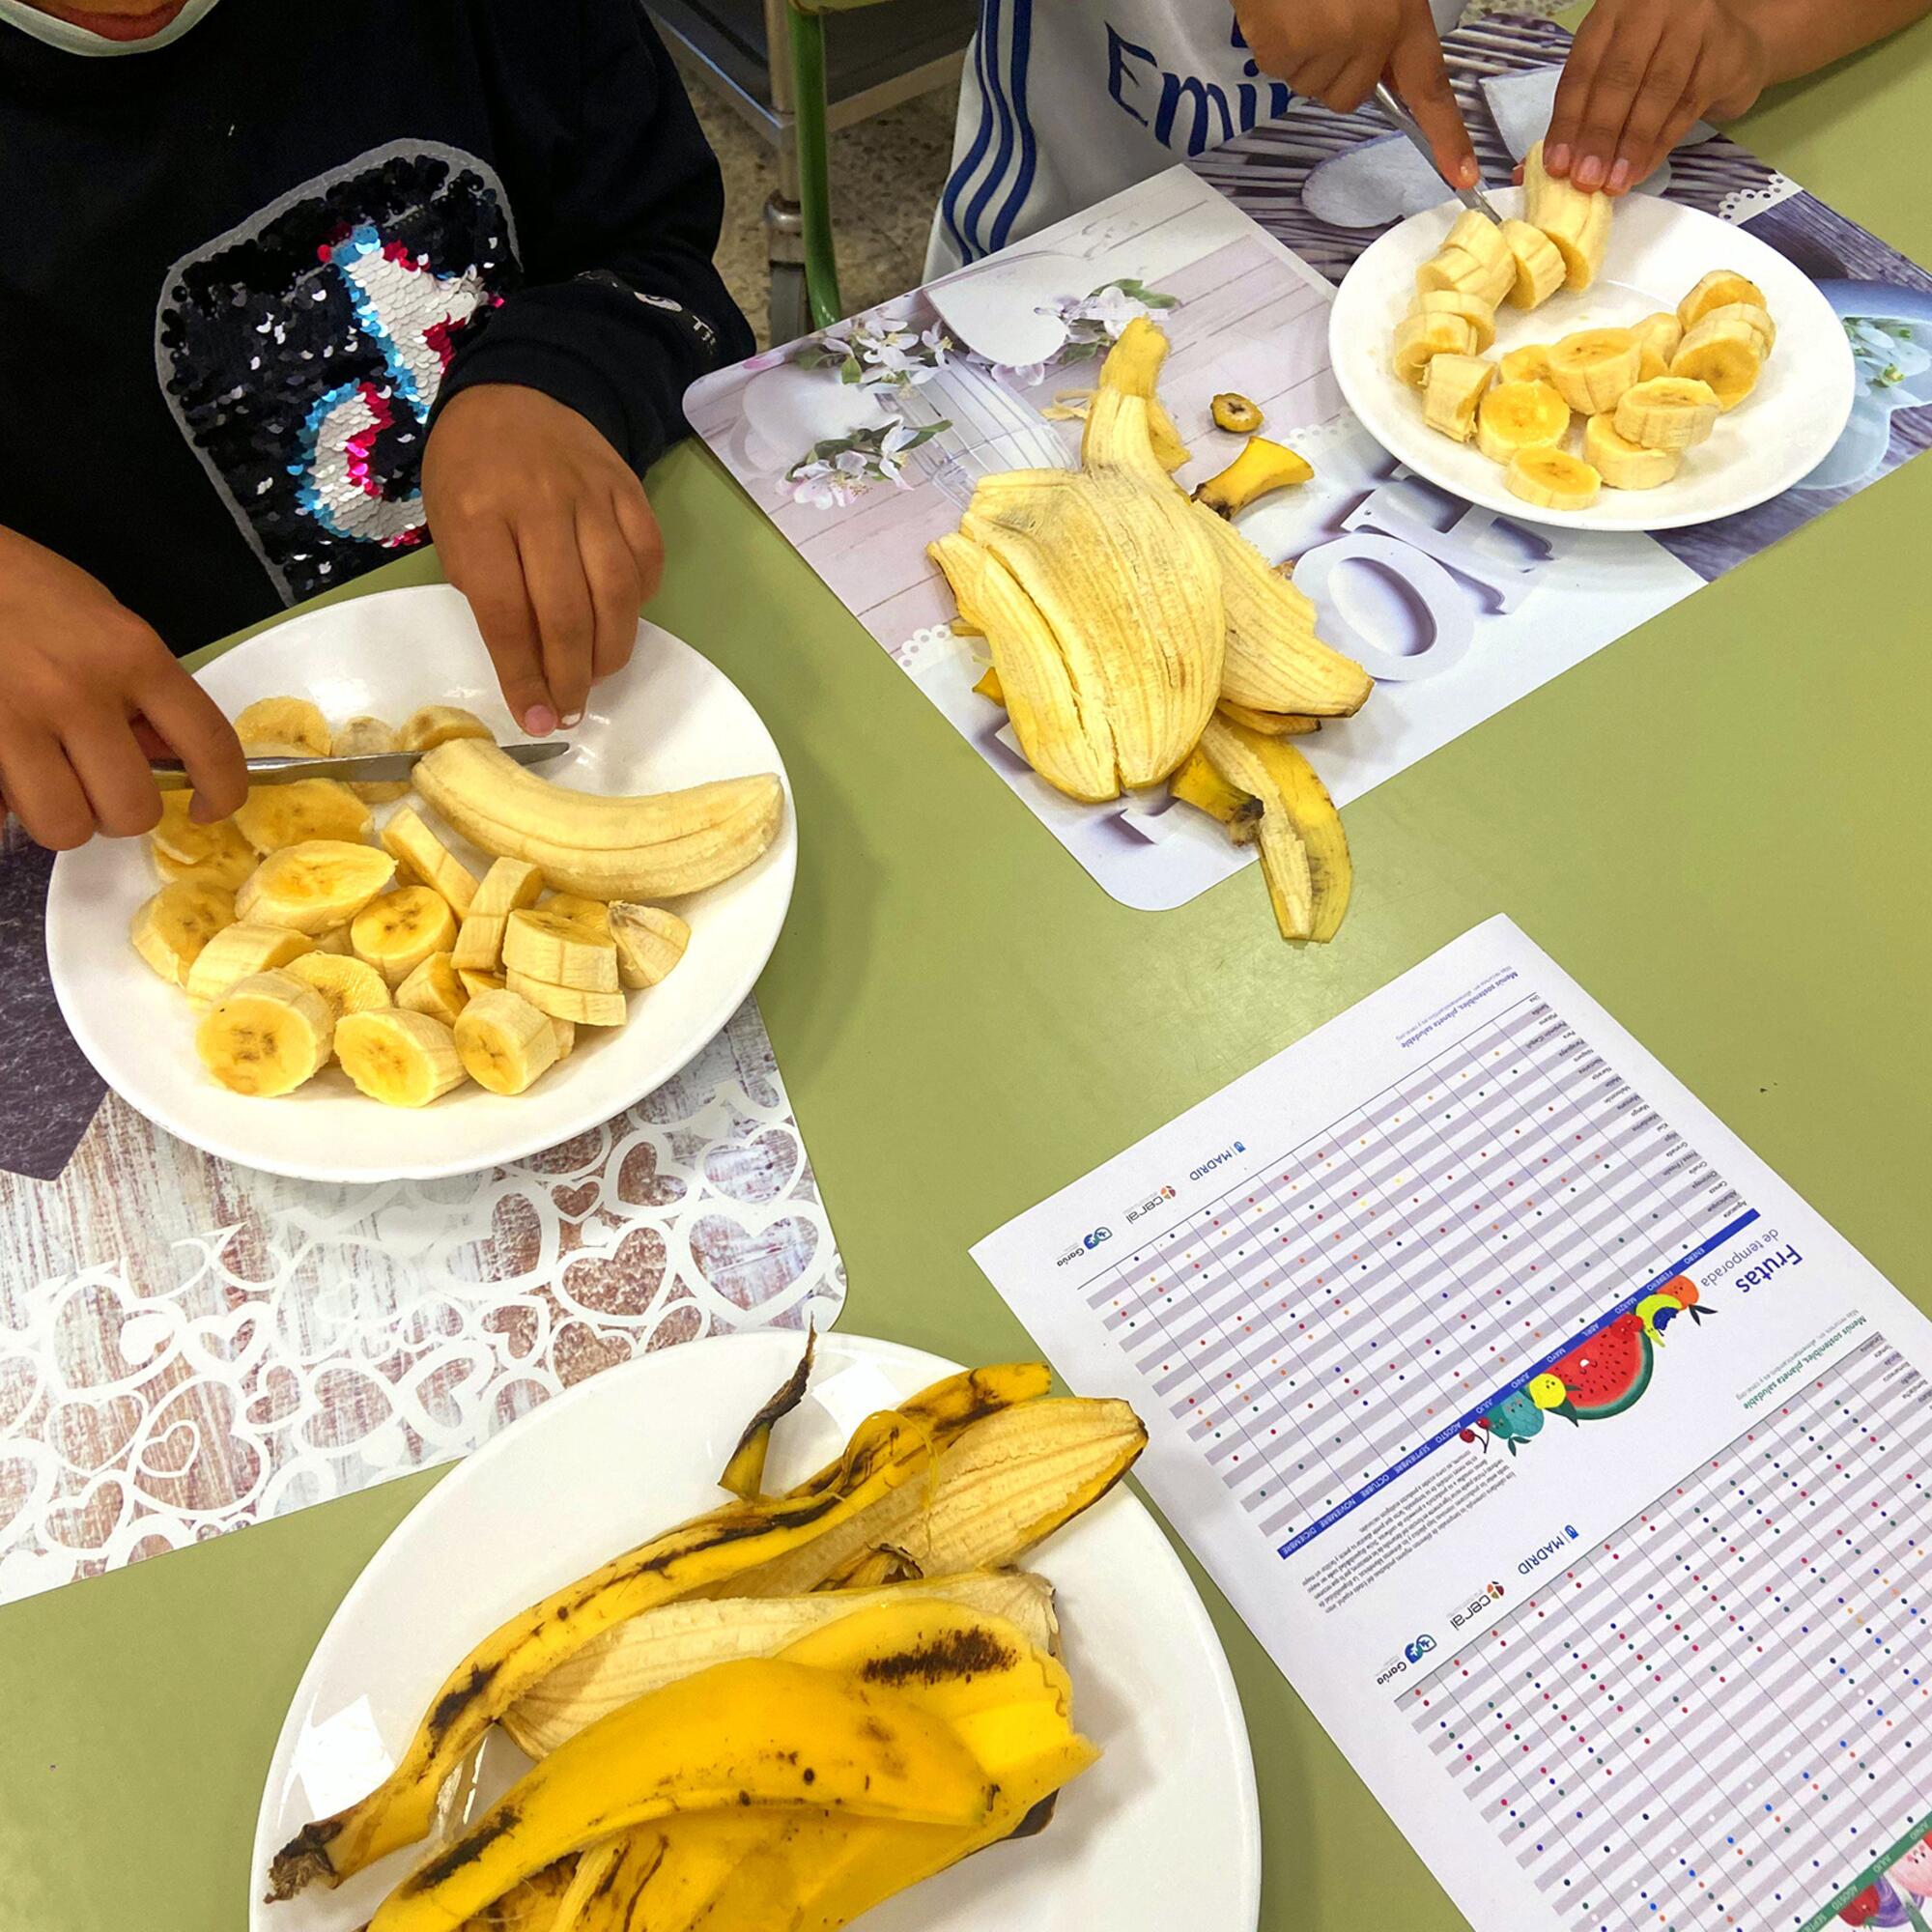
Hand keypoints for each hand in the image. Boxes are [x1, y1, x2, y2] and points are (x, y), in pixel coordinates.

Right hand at [0, 528, 246, 850]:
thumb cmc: (28, 593)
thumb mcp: (107, 627)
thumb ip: (144, 692)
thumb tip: (170, 759)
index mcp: (133, 656)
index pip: (209, 745)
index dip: (224, 793)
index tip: (210, 809)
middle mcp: (80, 691)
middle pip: (131, 809)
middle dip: (120, 811)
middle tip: (98, 786)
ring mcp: (17, 716)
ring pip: (66, 825)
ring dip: (62, 815)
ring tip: (46, 779)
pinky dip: (7, 808)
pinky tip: (7, 775)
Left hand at [422, 385, 662, 736]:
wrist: (514, 392)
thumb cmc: (468, 470)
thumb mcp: (448, 525)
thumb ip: (482, 586)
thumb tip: (527, 661)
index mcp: (479, 515)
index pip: (506, 613)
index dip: (524, 676)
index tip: (535, 719)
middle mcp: (539, 504)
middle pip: (568, 611)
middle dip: (570, 676)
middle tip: (568, 710)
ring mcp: (591, 494)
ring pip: (617, 592)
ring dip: (610, 650)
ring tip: (595, 675)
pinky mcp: (629, 490)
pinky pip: (647, 559)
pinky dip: (639, 601)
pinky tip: (618, 618)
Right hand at [1236, 0, 1477, 187]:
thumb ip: (1386, 28)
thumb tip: (1382, 74)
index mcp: (1400, 15)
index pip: (1430, 87)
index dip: (1447, 135)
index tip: (1461, 175)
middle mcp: (1369, 36)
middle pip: (1351, 96)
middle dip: (1336, 69)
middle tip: (1322, 19)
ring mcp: (1326, 47)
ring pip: (1313, 86)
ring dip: (1304, 55)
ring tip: (1300, 7)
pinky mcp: (1285, 51)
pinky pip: (1281, 71)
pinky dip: (1276, 45)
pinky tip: (1280, 10)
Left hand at [1545, 0, 1765, 193]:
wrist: (1731, 39)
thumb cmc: (1658, 57)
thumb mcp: (1615, 67)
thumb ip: (1586, 106)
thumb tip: (1546, 168)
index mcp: (1612, 11)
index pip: (1583, 69)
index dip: (1568, 121)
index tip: (1556, 165)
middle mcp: (1651, 8)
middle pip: (1619, 78)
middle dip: (1599, 135)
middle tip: (1585, 180)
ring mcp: (1692, 24)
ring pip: (1656, 92)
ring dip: (1631, 145)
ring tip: (1613, 183)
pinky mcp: (1722, 51)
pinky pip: (1686, 105)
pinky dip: (1659, 144)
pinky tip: (1640, 170)